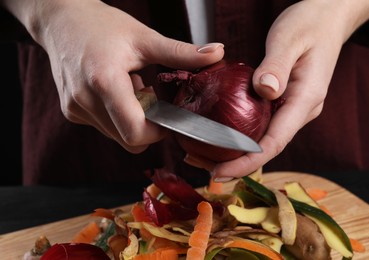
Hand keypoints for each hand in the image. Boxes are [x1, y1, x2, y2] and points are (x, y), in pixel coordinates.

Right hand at [6, 0, 223, 152]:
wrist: (61, 19)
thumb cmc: (100, 24)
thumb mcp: (144, 37)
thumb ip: (181, 53)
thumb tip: (216, 54)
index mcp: (104, 82)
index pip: (135, 133)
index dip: (158, 132)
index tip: (168, 117)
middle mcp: (85, 100)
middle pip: (128, 139)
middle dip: (147, 126)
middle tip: (151, 96)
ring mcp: (75, 108)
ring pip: (116, 135)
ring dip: (131, 119)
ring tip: (131, 87)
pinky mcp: (71, 111)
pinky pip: (103, 126)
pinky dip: (116, 115)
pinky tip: (116, 90)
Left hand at [186, 0, 368, 180]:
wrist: (326, 19)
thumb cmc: (309, 25)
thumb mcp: (290, 39)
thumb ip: (277, 65)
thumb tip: (265, 90)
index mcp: (305, 100)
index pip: (275, 143)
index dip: (247, 162)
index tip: (220, 172)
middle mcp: (300, 111)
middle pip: (266, 148)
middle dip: (236, 163)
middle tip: (200, 166)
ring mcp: (293, 109)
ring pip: (263, 139)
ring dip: (236, 152)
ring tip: (204, 156)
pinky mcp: (284, 103)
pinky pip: (261, 125)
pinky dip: (240, 134)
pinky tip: (220, 134)